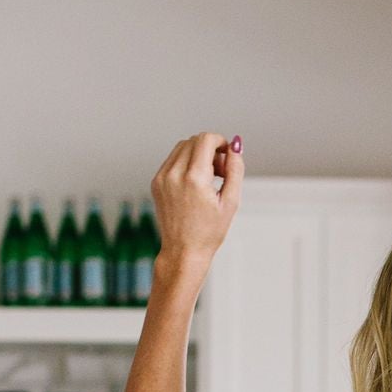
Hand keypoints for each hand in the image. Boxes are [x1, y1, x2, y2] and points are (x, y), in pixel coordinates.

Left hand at [149, 130, 242, 271]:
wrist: (183, 251)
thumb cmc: (209, 232)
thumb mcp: (231, 202)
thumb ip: (235, 170)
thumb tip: (235, 146)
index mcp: (194, 178)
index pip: (206, 139)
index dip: (221, 142)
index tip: (227, 157)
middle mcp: (174, 174)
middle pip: (194, 140)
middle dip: (211, 149)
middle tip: (220, 172)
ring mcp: (162, 178)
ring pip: (182, 147)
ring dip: (198, 154)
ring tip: (208, 178)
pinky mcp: (156, 182)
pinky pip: (173, 159)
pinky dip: (186, 163)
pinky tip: (195, 183)